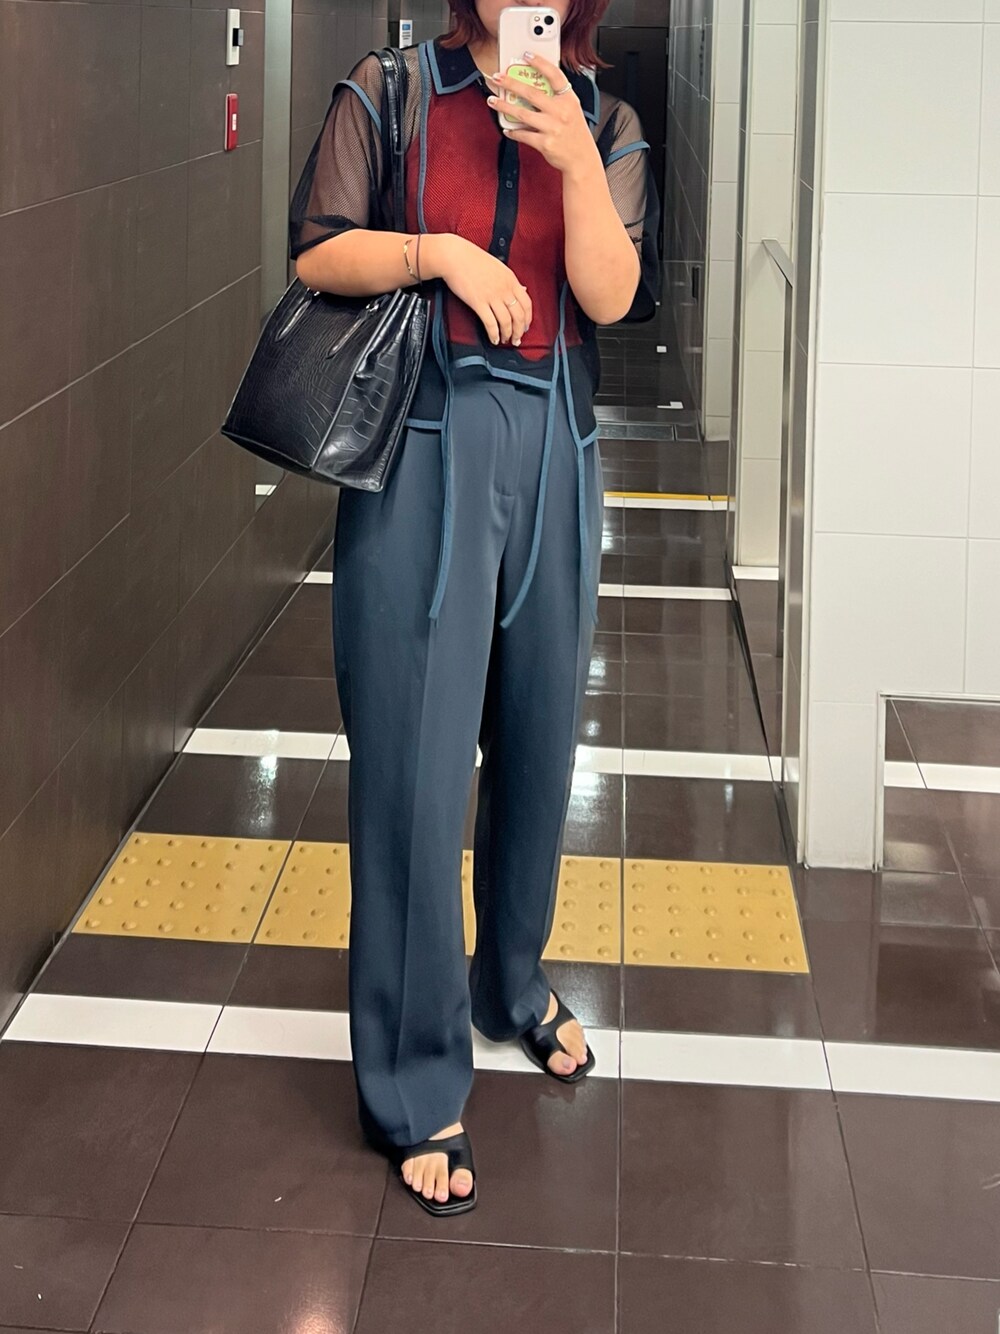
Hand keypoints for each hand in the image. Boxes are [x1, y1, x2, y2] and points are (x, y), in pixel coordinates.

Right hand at [424, 234, 532, 346]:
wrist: (455, 256)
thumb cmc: (473, 259)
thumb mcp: (499, 267)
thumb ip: (510, 281)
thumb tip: (521, 290)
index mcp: (510, 279)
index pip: (527, 304)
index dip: (528, 319)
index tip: (525, 327)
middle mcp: (504, 289)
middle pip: (518, 316)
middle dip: (519, 332)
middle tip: (516, 339)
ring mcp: (491, 296)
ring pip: (506, 322)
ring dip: (507, 335)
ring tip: (504, 340)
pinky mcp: (478, 303)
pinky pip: (490, 324)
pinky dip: (493, 334)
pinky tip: (493, 338)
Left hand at [488, 53, 599, 177]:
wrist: (582, 159)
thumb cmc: (575, 134)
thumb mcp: (573, 110)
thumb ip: (557, 98)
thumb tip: (533, 87)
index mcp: (568, 100)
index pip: (554, 75)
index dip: (540, 63)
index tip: (527, 55)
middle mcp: (560, 112)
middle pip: (531, 93)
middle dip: (511, 83)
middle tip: (498, 78)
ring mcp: (552, 128)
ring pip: (522, 114)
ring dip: (504, 106)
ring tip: (493, 101)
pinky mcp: (545, 144)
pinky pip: (524, 135)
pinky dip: (513, 132)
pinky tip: (507, 128)